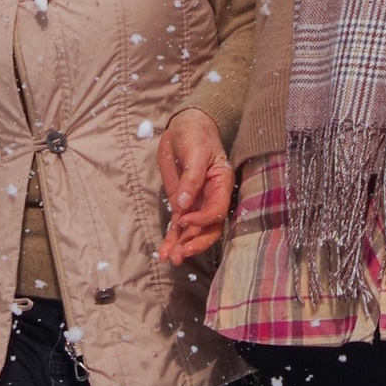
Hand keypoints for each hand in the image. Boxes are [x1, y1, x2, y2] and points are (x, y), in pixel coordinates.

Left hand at [156, 106, 235, 264]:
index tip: (184, 219)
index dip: (202, 218)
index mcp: (222, 184)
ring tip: (170, 259)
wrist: (185, 126)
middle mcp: (212, 197)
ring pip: (193, 231)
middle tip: (180, 254)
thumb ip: (192, 178)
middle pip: (209, 228)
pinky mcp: (182, 204)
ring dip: (182, 245)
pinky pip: (179, 225)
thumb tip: (184, 204)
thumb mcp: (196, 152)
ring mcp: (196, 203)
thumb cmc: (196, 135)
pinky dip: (172, 239)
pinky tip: (164, 253)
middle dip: (195, 242)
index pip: (217, 210)